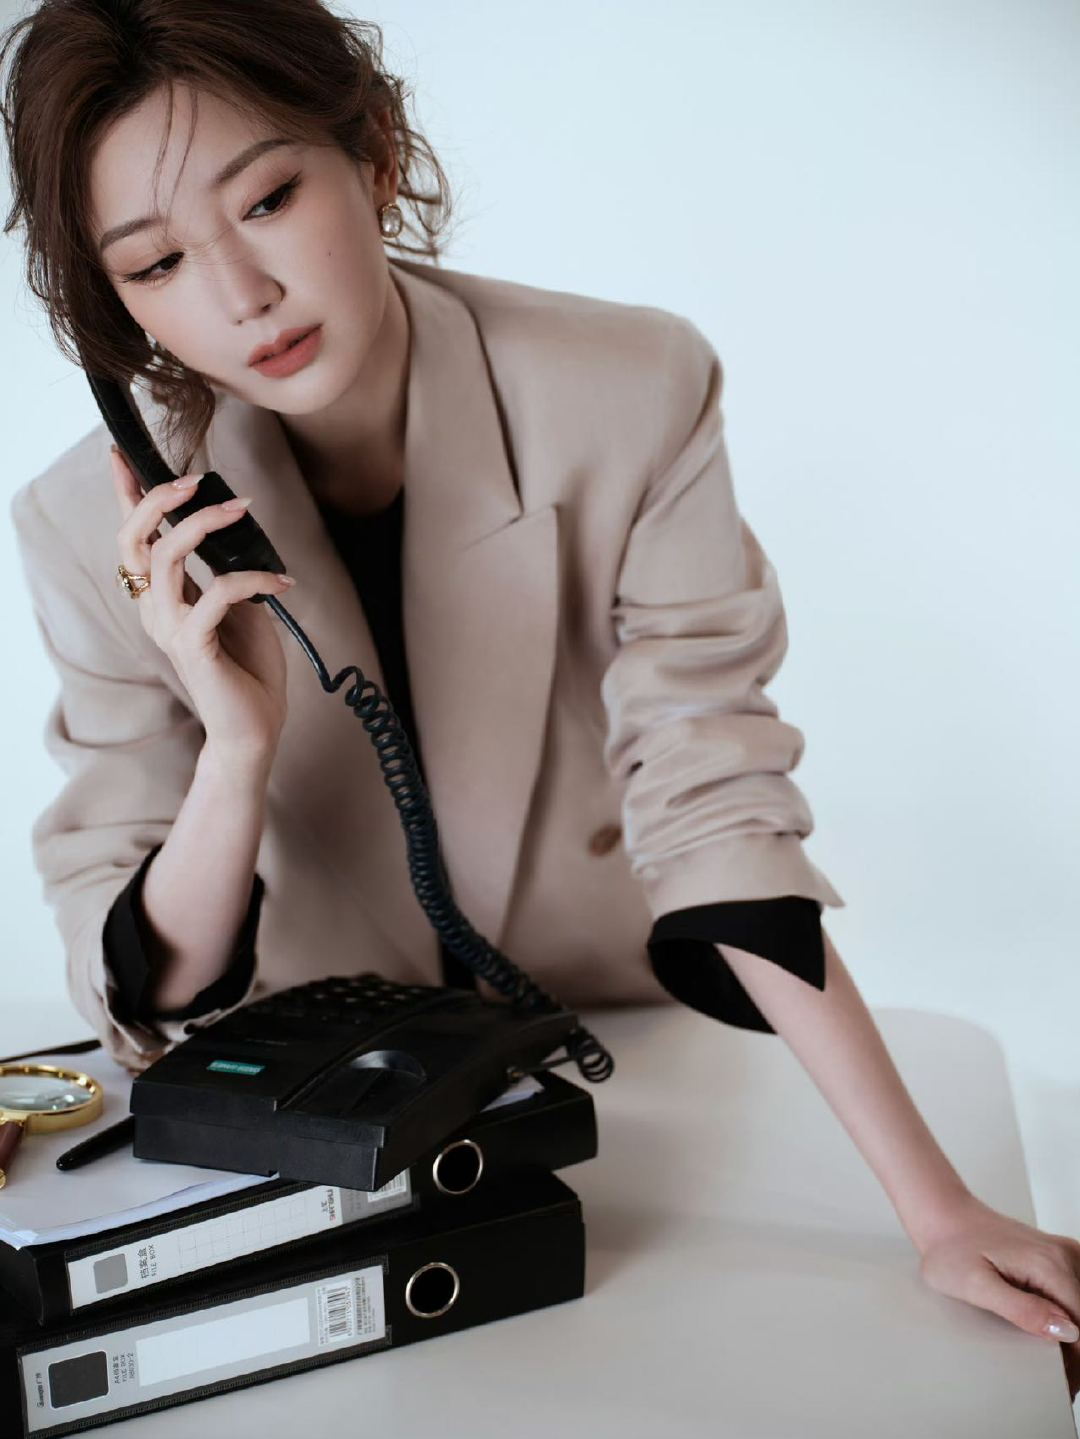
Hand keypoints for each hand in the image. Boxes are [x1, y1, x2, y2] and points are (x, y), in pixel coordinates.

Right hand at [110, 445, 293, 759]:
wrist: (255, 728)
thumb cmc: (249, 669)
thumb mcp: (239, 606)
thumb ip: (226, 569)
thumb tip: (234, 527)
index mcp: (162, 597)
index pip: (134, 539)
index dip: (126, 496)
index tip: (122, 455)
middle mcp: (156, 609)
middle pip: (133, 540)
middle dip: (158, 499)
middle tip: (197, 479)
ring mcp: (169, 629)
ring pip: (165, 557)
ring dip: (204, 524)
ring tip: (242, 508)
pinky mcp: (193, 647)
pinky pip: (215, 594)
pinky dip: (251, 579)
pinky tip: (282, 583)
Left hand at [916, 1192, 1079, 1399]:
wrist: (944, 1218)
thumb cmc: (951, 1250)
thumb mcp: (976, 1286)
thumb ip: (1022, 1310)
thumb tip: (1067, 1331)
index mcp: (1048, 1264)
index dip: (1076, 1360)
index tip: (1063, 1383)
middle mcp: (1062, 1254)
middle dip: (1075, 1351)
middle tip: (1058, 1378)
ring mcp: (1062, 1252)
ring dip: (1074, 1334)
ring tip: (1054, 1358)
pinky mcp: (1057, 1255)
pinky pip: (1075, 1291)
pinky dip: (1068, 1313)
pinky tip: (1049, 1326)